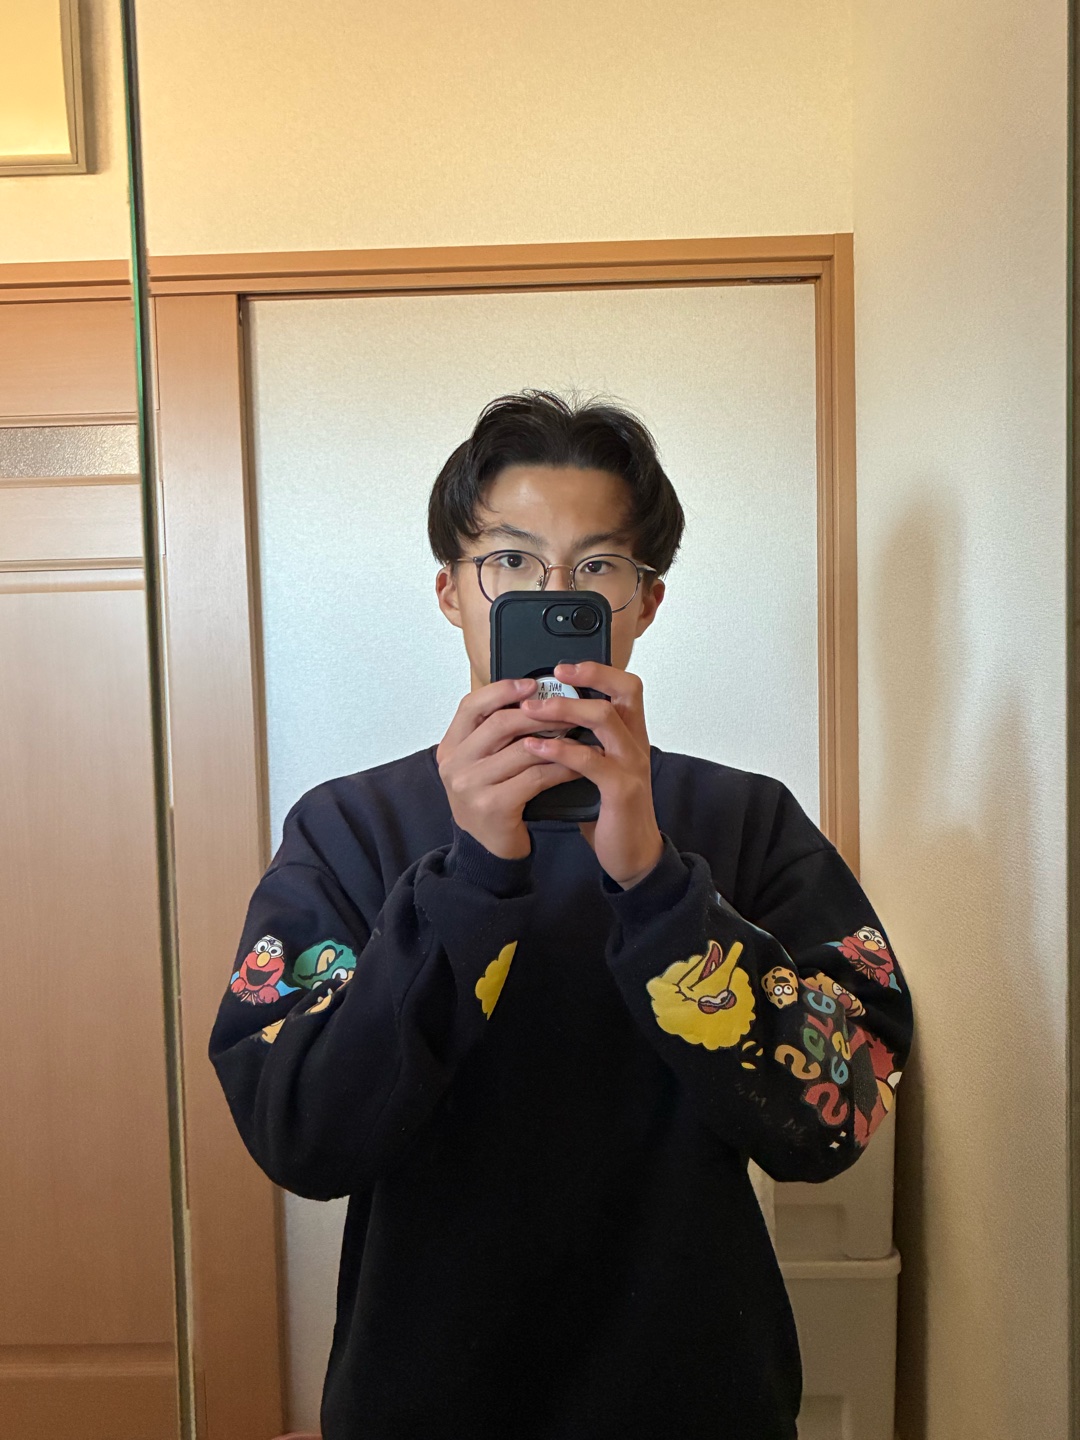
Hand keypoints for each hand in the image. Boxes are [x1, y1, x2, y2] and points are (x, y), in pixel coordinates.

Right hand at [436, 677, 581, 860]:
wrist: (488, 850)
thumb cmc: (492, 800)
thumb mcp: (482, 764)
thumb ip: (495, 735)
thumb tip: (533, 698)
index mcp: (450, 748)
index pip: (470, 706)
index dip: (501, 691)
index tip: (531, 685)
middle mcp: (454, 765)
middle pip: (500, 724)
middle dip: (539, 714)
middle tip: (569, 710)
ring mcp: (470, 787)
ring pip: (522, 750)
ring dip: (557, 741)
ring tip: (579, 735)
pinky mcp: (493, 806)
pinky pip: (535, 777)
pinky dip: (560, 768)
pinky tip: (576, 766)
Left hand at [520, 662, 663, 888]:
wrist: (631, 854)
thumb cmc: (609, 808)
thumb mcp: (599, 767)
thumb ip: (582, 741)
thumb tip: (543, 716)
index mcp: (629, 735)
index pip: (626, 687)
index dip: (598, 671)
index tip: (563, 667)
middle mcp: (635, 744)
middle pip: (623, 693)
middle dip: (586, 678)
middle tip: (549, 678)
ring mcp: (631, 765)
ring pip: (605, 720)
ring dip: (565, 710)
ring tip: (532, 710)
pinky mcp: (621, 790)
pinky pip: (591, 761)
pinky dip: (561, 750)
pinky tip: (536, 747)